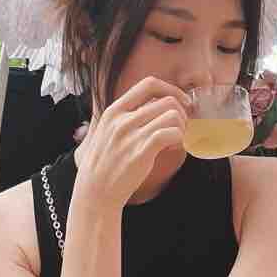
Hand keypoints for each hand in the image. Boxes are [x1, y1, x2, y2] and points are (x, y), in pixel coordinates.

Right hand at [76, 77, 191, 208]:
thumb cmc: (102, 165)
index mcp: (114, 111)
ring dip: (181, 126)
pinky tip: (172, 147)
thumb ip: (122, 118)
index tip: (179, 101)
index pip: (148, 84)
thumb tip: (148, 108)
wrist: (95, 191)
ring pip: (172, 115)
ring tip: (175, 139)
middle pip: (167, 100)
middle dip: (181, 112)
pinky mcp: (142, 152)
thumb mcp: (104, 132)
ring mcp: (132, 135)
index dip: (170, 89)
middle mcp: (122, 120)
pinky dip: (179, 139)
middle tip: (180, 126)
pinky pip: (171, 133)